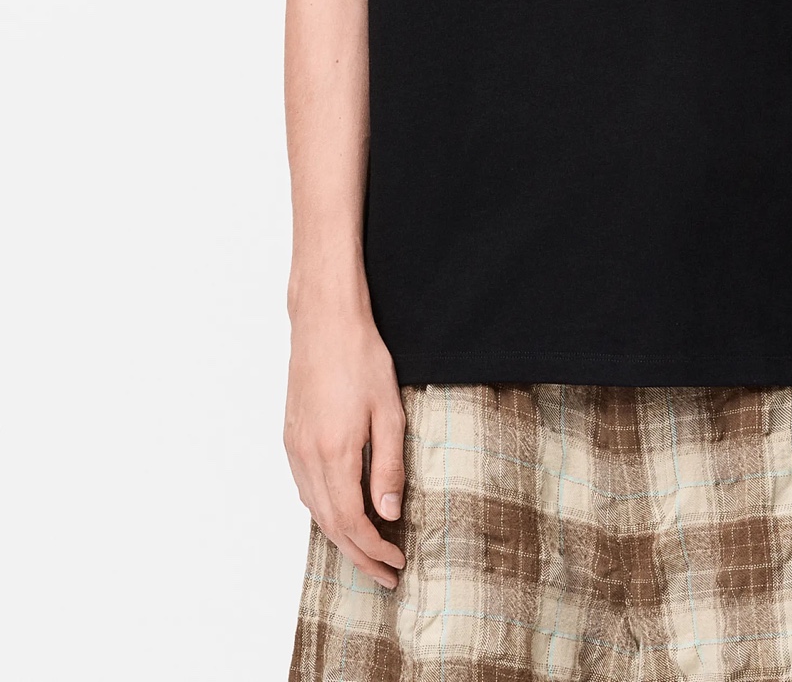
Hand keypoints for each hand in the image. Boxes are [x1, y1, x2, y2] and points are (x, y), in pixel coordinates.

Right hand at [283, 306, 407, 589]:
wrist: (324, 321)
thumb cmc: (361, 358)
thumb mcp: (389, 411)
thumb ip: (389, 467)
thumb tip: (389, 515)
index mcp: (334, 453)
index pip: (352, 523)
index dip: (374, 550)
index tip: (397, 562)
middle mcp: (307, 457)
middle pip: (330, 525)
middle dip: (358, 555)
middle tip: (386, 575)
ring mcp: (294, 447)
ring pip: (314, 510)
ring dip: (340, 537)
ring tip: (368, 552)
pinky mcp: (290, 436)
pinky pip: (305, 489)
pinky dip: (324, 511)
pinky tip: (342, 514)